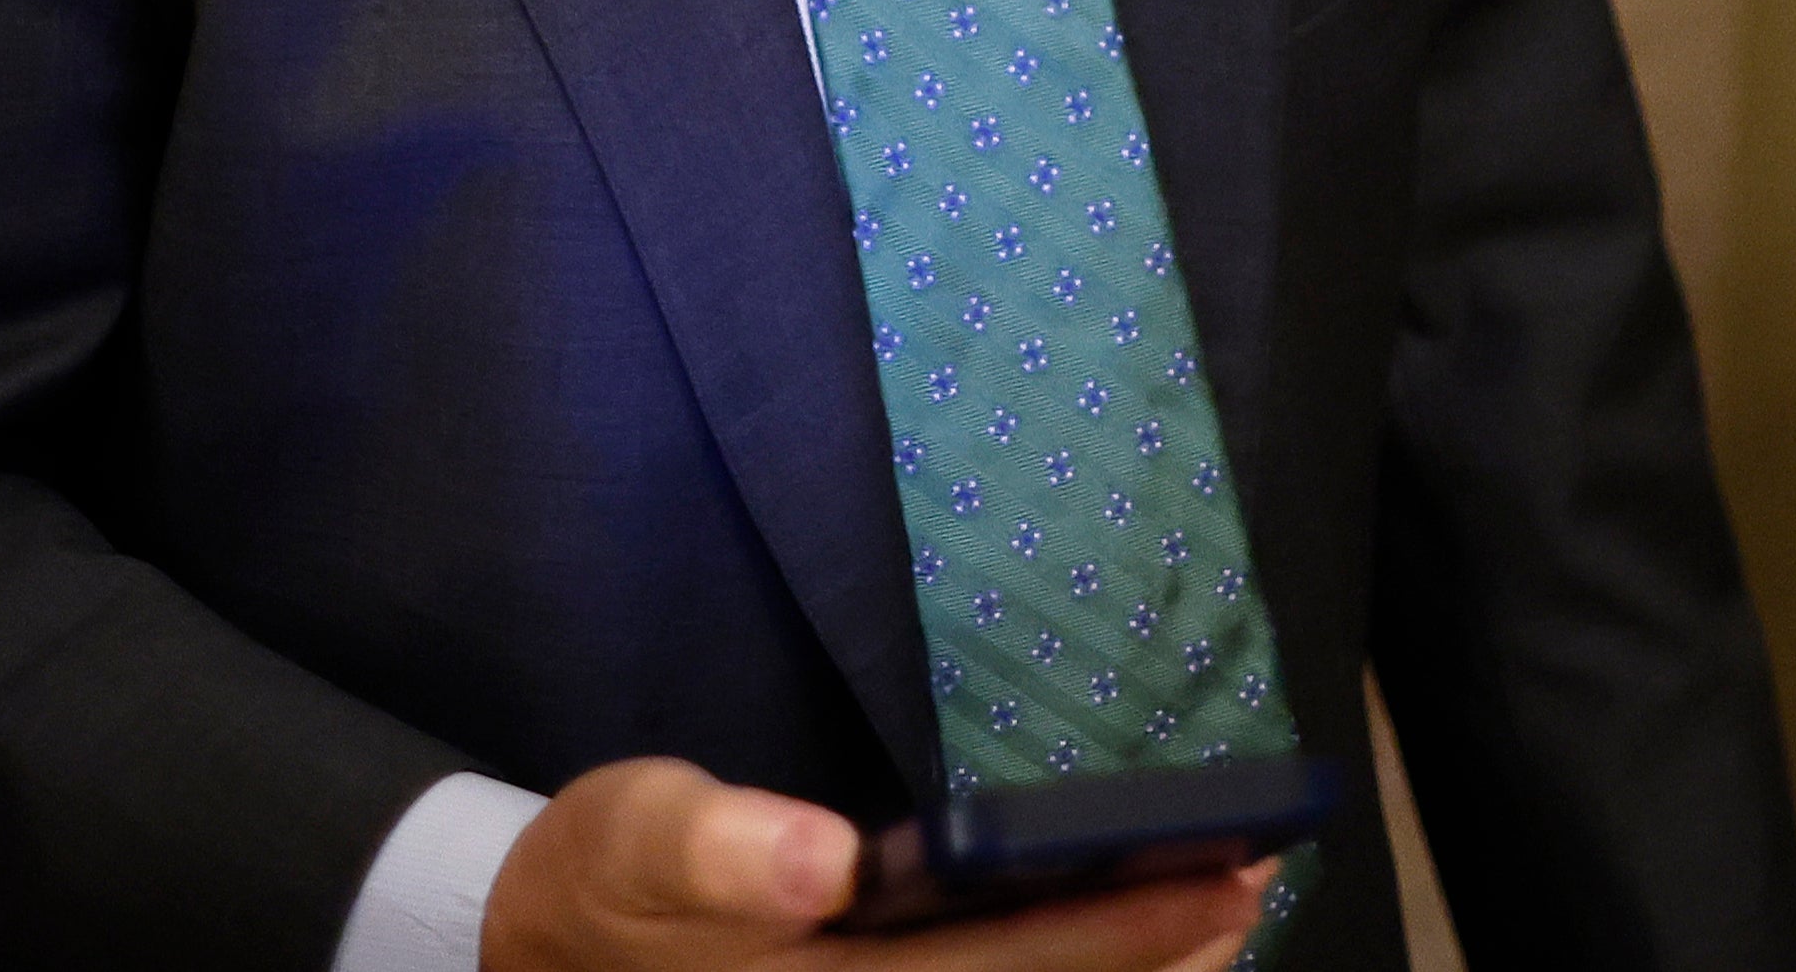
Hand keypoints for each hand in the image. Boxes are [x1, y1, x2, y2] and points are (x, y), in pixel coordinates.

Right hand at [478, 758, 1264, 971]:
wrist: (537, 964)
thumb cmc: (600, 885)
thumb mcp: (632, 837)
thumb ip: (715, 847)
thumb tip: (818, 860)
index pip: (1015, 969)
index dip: (1130, 929)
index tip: (1228, 871)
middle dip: (1165, 961)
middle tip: (1258, 882)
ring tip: (1225, 924)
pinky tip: (1128, 960)